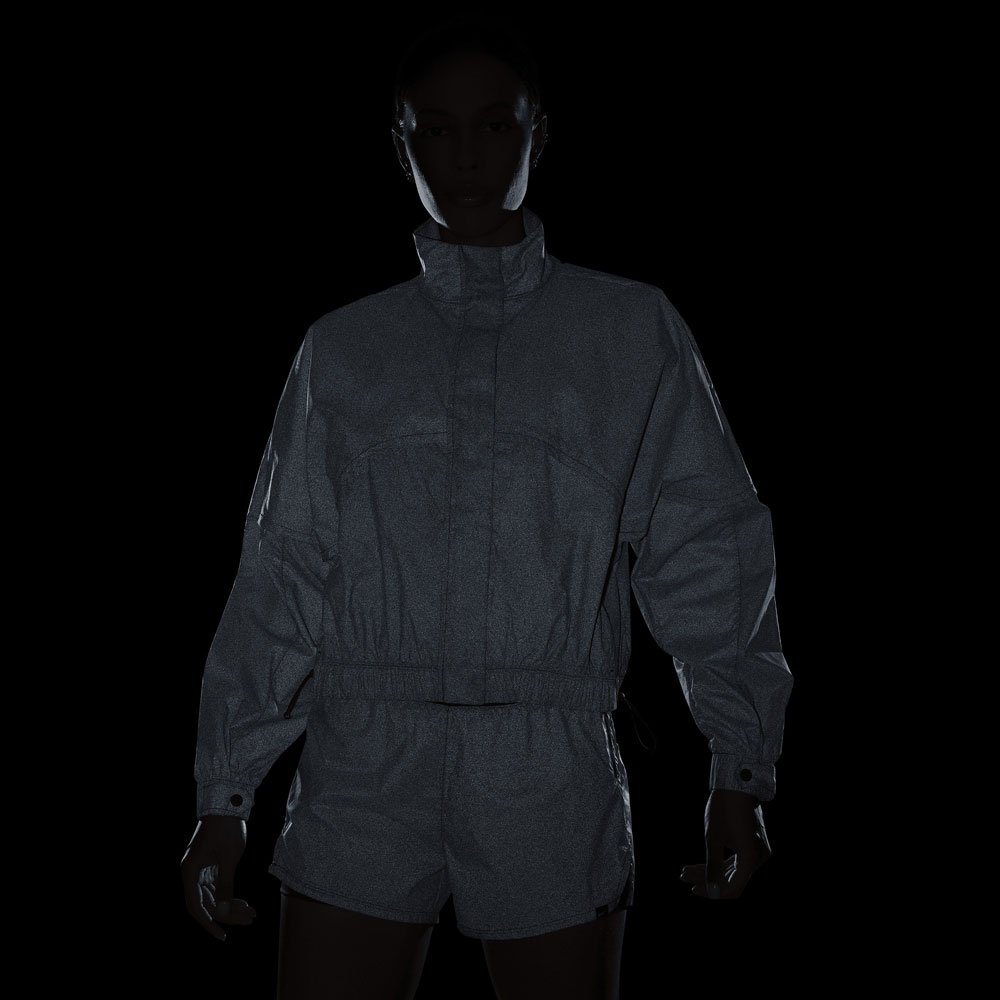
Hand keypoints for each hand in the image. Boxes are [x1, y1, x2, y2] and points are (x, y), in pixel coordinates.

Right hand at [180, 815, 257, 940]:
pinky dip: (230, 894)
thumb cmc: (227, 829)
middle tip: (249, 920)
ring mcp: (200, 869)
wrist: (228, 803)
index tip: (222, 935)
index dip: (208, 923)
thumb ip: (225, 885)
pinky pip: (217, 886)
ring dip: (231, 905)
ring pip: (213, 896)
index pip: (196, 906)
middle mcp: (191, 873)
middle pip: (206, 902)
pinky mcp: (209, 865)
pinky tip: (244, 902)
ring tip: (251, 913)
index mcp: (190, 872)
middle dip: (227, 914)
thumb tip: (224, 911)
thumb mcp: (229, 858)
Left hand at [679, 789, 771, 898]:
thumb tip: (710, 890)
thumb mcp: (713, 838)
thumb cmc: (725, 809)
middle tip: (684, 877)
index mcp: (752, 858)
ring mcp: (756, 851)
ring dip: (710, 871)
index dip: (713, 892)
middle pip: (731, 878)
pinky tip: (699, 864)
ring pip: (731, 869)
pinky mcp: (751, 844)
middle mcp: (758, 857)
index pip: (733, 888)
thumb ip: (712, 866)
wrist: (737, 783)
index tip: (693, 889)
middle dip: (707, 879)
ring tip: (685, 871)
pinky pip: (735, 859)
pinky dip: (718, 862)